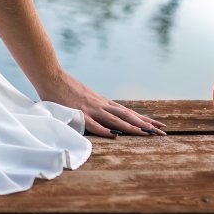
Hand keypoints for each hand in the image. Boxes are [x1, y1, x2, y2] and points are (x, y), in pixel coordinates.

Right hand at [38, 72, 167, 137]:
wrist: (50, 76)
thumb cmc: (64, 88)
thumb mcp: (84, 98)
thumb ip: (93, 106)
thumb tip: (102, 116)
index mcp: (102, 102)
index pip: (127, 112)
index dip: (143, 119)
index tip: (157, 125)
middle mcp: (101, 105)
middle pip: (127, 116)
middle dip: (145, 124)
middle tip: (162, 132)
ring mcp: (91, 109)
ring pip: (115, 120)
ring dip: (131, 127)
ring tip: (147, 134)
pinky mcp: (78, 112)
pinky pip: (93, 124)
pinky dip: (104, 129)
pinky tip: (114, 136)